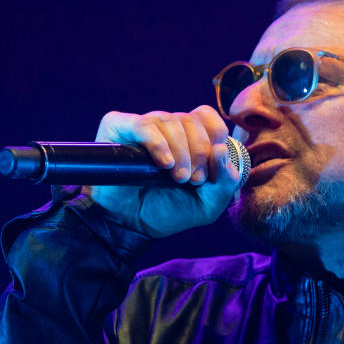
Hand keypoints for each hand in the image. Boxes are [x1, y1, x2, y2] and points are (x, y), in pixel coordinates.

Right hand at [87, 106, 241, 237]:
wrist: (130, 225)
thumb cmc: (167, 211)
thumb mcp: (207, 204)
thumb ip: (225, 182)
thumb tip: (221, 149)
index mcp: (190, 136)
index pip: (208, 117)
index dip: (214, 139)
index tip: (209, 173)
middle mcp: (167, 126)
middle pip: (192, 119)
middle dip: (199, 152)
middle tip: (193, 180)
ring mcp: (143, 125)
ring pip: (169, 121)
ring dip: (180, 152)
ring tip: (178, 178)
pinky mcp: (118, 127)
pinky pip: (142, 125)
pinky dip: (157, 143)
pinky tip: (164, 163)